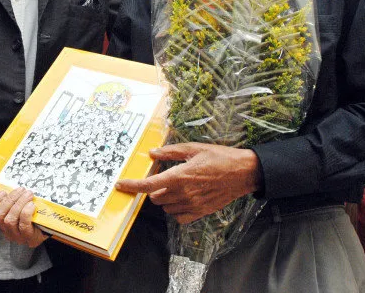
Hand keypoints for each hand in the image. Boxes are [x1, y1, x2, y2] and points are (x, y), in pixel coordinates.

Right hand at [0, 187, 48, 247]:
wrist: (49, 226)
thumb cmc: (32, 211)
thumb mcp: (19, 202)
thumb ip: (11, 196)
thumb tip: (8, 181)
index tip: (3, 191)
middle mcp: (5, 230)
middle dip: (9, 199)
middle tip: (21, 189)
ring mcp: (16, 235)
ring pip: (9, 220)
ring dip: (19, 203)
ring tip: (28, 194)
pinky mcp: (28, 238)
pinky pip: (23, 226)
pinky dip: (27, 213)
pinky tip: (32, 205)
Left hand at [115, 143, 261, 223]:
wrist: (243, 173)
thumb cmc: (219, 157)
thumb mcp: (194, 148)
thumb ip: (171, 152)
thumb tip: (153, 153)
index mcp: (180, 176)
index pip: (149, 185)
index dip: (132, 186)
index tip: (120, 185)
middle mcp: (183, 194)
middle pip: (155, 197)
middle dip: (155, 188)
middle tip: (165, 176)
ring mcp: (192, 205)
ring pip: (166, 207)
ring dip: (165, 198)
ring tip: (178, 185)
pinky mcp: (200, 212)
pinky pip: (179, 217)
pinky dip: (176, 209)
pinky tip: (183, 197)